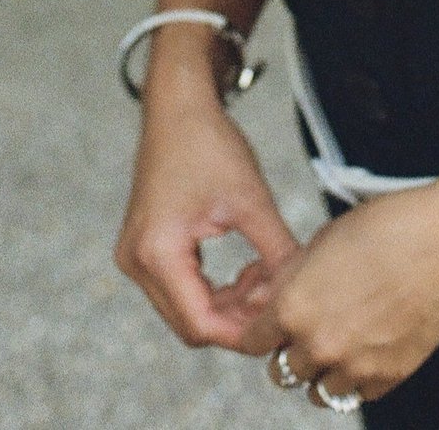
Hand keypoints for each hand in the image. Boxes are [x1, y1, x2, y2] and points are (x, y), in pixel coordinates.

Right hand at [115, 87, 298, 349]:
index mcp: (157, 254)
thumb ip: (276, 251)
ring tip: (267, 276)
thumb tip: (302, 291)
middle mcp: (137, 263)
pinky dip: (214, 288)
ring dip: (227, 304)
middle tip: (280, 299)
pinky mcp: (145, 248)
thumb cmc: (209, 143)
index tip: (279, 325)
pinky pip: (180, 287)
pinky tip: (247, 269)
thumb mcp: (251, 200)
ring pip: (186, 308)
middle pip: (190, 322)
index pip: (199, 323)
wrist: (178, 106)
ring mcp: (136, 257)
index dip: (241, 332)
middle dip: (237, 319)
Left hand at [242, 160, 438, 404]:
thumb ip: (290, 278)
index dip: (259, 329)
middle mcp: (318, 344)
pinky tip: (368, 346)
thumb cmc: (387, 227)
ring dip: (322, 371)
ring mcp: (353, 366)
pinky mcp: (387, 377)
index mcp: (293, 307)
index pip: (252, 342)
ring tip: (340, 341)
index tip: (269, 325)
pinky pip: (356, 394)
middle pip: (282, 371)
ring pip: (317, 392)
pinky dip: (357, 377)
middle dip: (291, 349)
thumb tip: (268, 300)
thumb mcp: (323, 240)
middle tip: (311, 327)